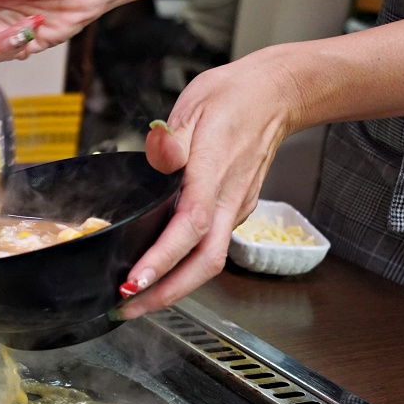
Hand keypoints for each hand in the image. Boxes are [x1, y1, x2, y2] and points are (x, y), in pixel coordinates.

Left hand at [117, 47, 302, 318]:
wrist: (277, 94)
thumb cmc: (232, 98)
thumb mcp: (194, 107)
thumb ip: (172, 138)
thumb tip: (158, 147)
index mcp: (213, 174)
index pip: (189, 226)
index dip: (162, 258)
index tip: (134, 281)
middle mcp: (228, 199)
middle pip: (204, 263)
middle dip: (166, 293)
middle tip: (126, 309)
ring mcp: (235, 208)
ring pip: (209, 261)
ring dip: (174, 287)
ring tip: (136, 300)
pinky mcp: (236, 210)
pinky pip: (210, 247)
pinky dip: (185, 267)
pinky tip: (159, 271)